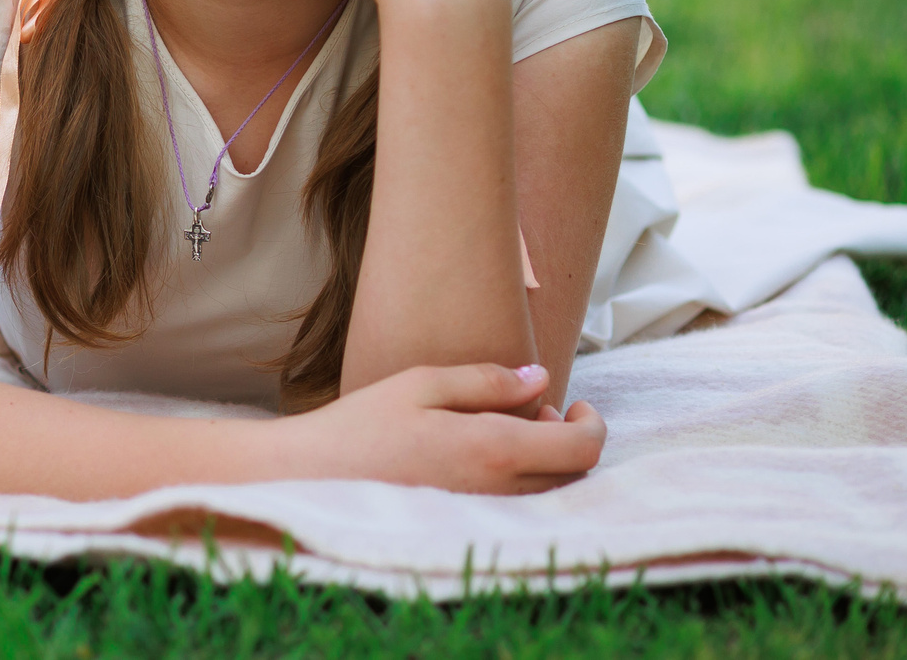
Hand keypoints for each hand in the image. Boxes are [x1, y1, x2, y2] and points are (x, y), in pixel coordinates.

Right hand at [278, 362, 604, 493]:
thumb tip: (540, 378)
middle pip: (575, 476)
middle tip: (539, 410)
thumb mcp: (421, 384)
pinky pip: (522, 509)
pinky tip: (489, 459)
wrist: (313, 478)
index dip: (593, 424)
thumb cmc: (363, 425)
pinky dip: (527, 483)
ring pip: (552, 496)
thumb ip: (486, 380)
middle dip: (571, 440)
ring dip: (550, 463)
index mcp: (493, 449)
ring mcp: (485, 516)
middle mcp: (499, 491)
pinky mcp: (469, 528)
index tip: (575, 403)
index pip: (581, 448)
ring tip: (512, 430)